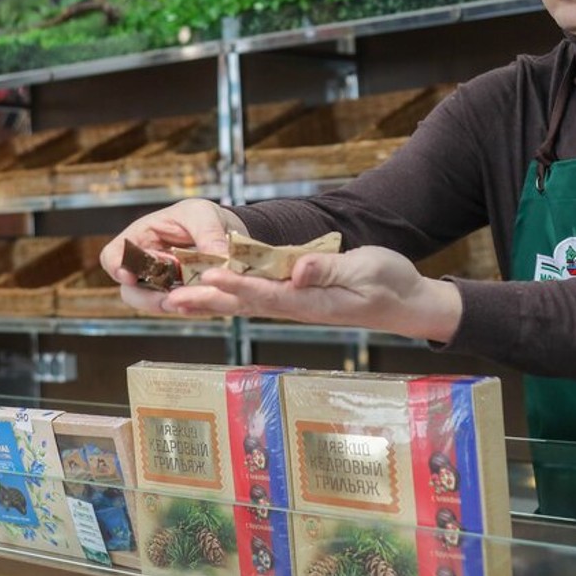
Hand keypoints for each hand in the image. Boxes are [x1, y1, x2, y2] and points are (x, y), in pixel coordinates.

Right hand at [99, 199, 247, 313]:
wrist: (224, 231)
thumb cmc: (202, 216)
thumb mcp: (203, 214)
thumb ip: (208, 233)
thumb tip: (218, 256)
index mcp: (140, 237)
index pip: (113, 255)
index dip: (115, 267)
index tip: (129, 276)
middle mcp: (145, 265)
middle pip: (129, 290)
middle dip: (146, 297)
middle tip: (168, 299)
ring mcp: (161, 284)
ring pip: (152, 303)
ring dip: (168, 304)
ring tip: (188, 301)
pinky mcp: (180, 297)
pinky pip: (178, 308)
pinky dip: (189, 307)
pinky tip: (202, 303)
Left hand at [160, 246, 462, 343]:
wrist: (405, 302)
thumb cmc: (390, 284)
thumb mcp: (366, 271)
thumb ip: (331, 270)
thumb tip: (296, 270)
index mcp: (312, 300)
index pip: (267, 293)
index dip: (237, 284)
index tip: (210, 276)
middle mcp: (297, 305)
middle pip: (245, 303)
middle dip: (208, 300)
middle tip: (170, 298)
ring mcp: (296, 303)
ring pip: (246, 301)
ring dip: (211, 300)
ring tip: (176, 298)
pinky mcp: (298, 296)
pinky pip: (258, 295)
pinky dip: (230, 292)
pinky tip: (210, 291)